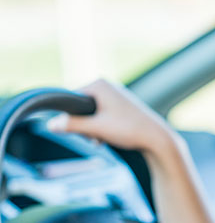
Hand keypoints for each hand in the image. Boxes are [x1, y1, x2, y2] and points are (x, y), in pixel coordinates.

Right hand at [47, 79, 173, 152]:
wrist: (156, 138)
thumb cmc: (129, 129)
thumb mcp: (96, 128)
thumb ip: (72, 125)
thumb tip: (50, 124)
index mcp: (99, 84)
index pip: (70, 99)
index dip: (72, 117)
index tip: (82, 129)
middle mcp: (107, 86)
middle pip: (80, 109)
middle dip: (85, 125)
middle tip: (97, 135)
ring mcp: (115, 96)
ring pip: (91, 115)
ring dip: (93, 129)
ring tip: (104, 137)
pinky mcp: (121, 107)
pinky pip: (102, 117)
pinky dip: (102, 128)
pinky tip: (109, 138)